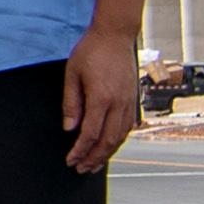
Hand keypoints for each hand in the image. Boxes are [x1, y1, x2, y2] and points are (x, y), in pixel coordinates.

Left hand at [63, 28, 138, 174]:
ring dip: (107, 153)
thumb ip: (71, 103)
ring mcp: (129, 102)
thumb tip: (69, 128)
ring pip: (120, 136)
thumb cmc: (91, 51)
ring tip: (94, 164)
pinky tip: (110, 146)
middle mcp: (119, 103)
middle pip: (107, 141)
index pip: (90, 134)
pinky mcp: (133, 99)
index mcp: (101, 98)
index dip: (80, 151)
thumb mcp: (72, 74)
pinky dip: (118, 140)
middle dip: (94, 158)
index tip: (70, 160)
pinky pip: (128, 127)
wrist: (115, 35)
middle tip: (81, 169)